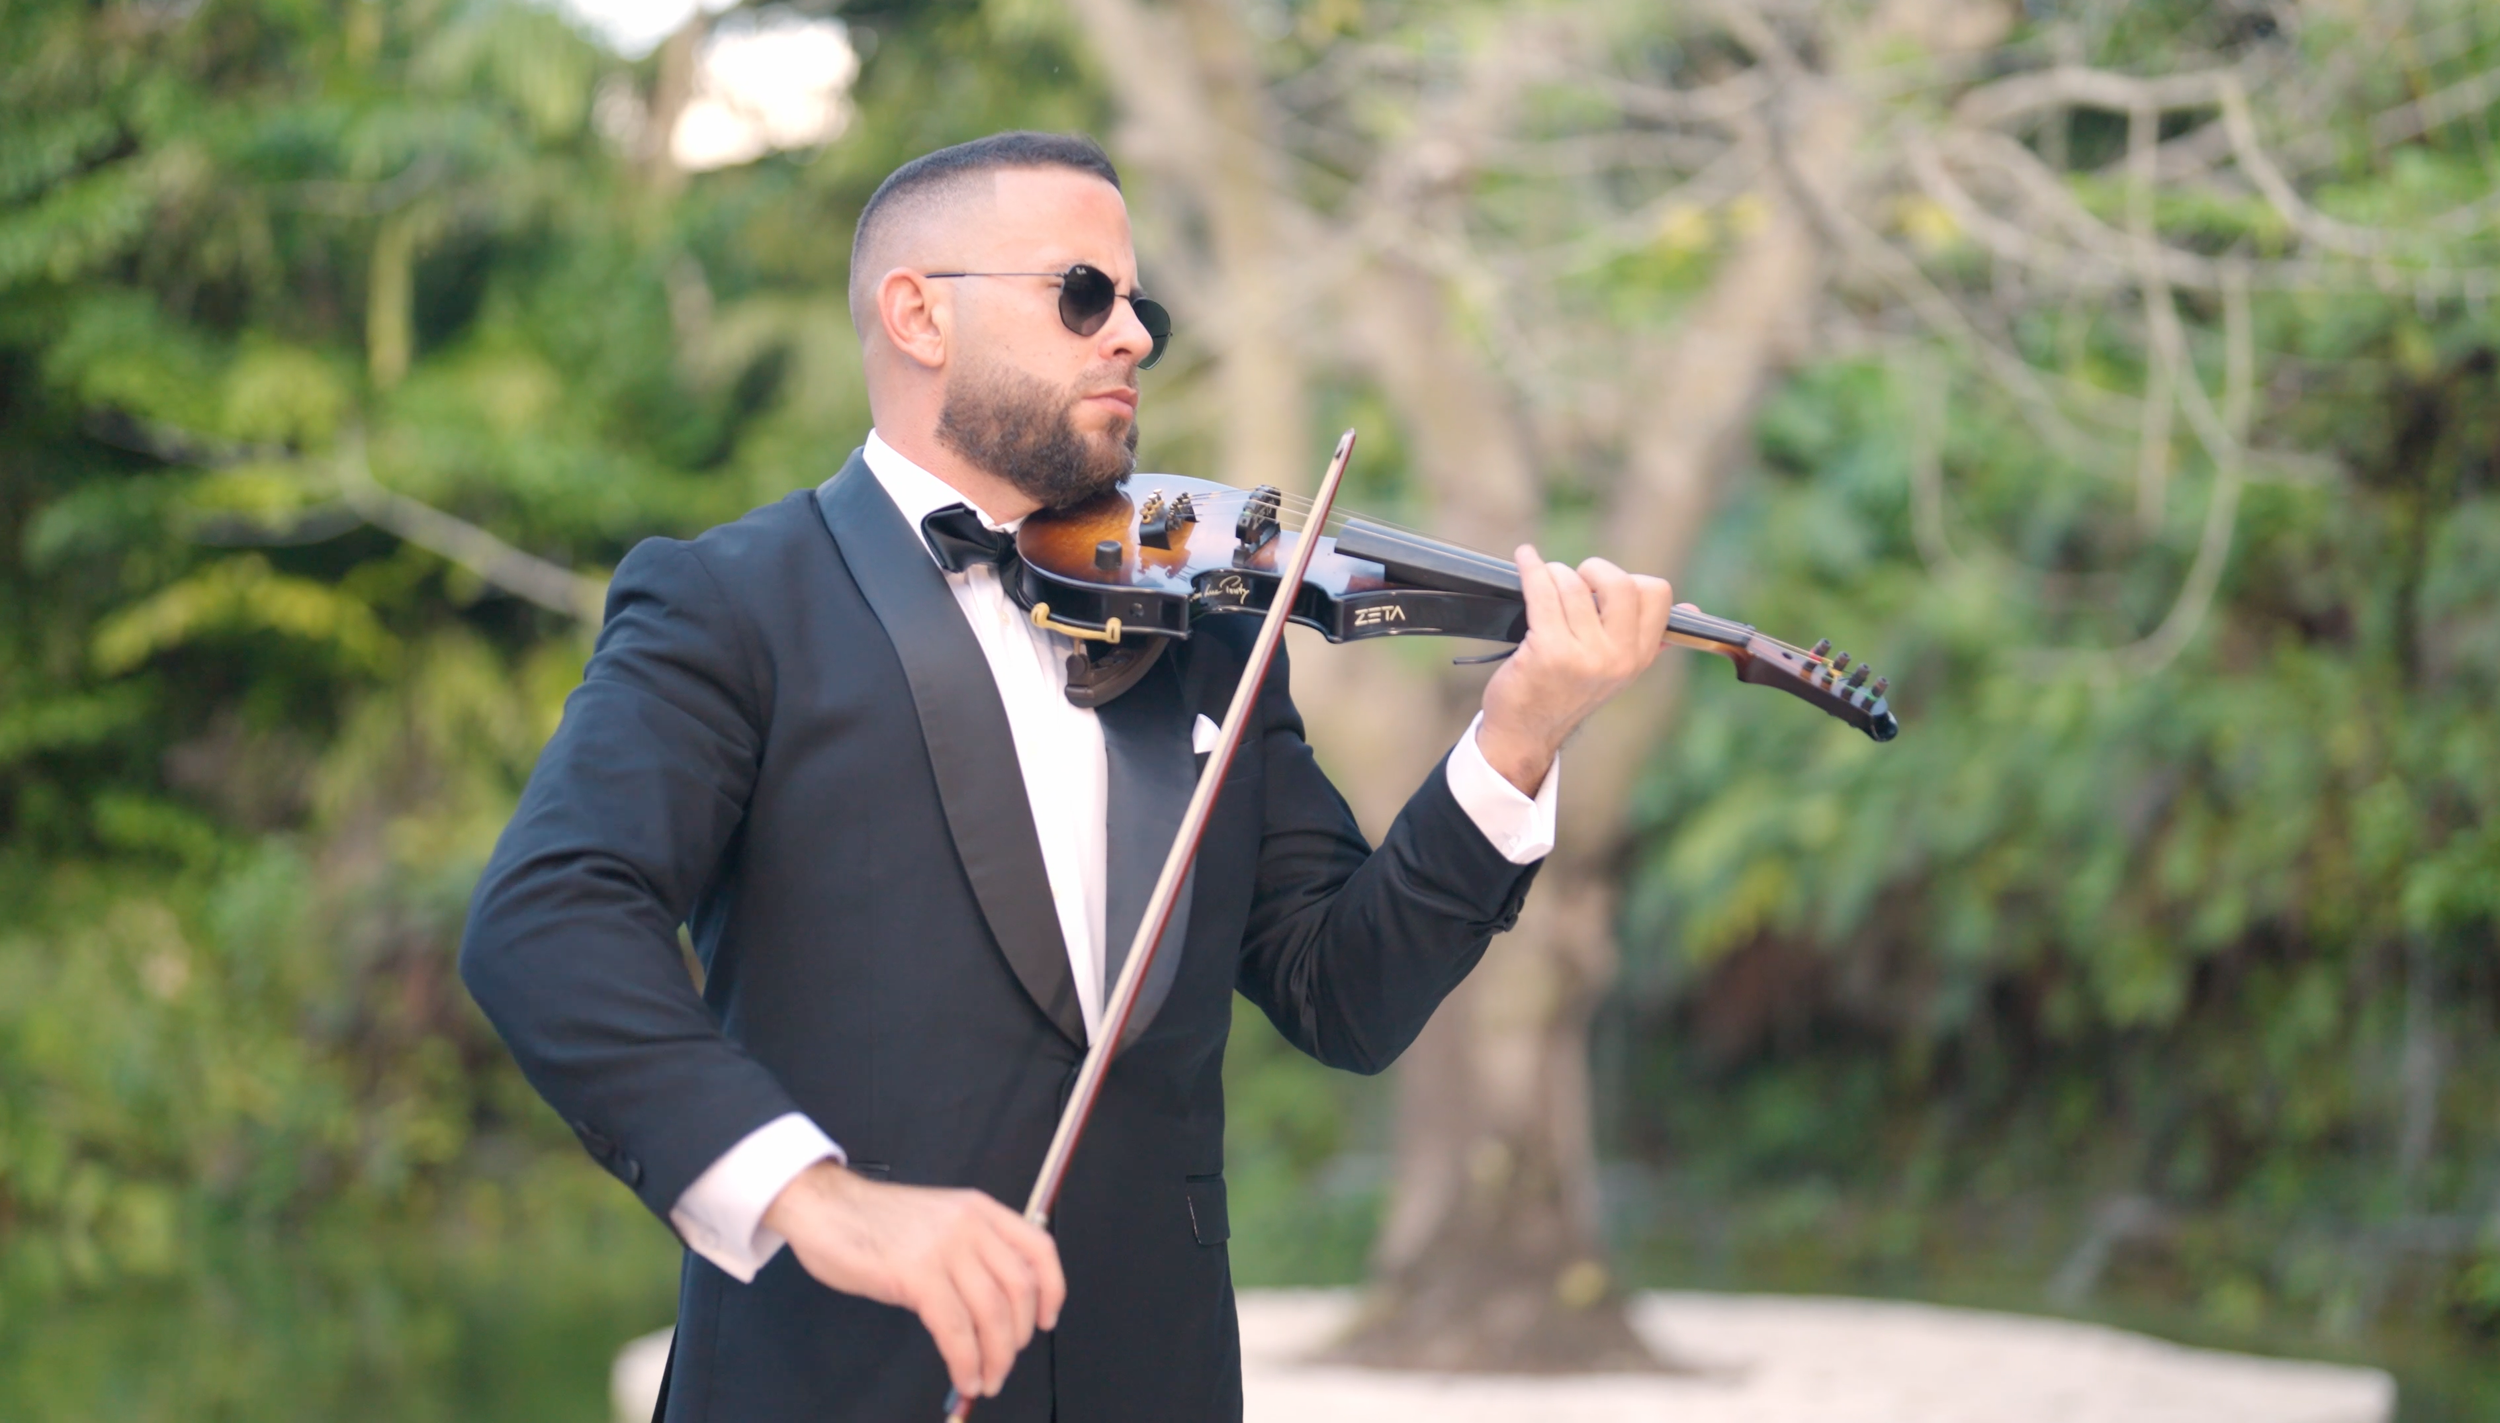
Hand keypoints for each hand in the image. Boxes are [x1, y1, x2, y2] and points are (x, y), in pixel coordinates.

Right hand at [762, 1160, 1065, 1400]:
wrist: (823, 1206)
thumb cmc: (874, 1222)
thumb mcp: (938, 1223)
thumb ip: (970, 1252)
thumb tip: (996, 1307)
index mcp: (980, 1210)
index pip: (1039, 1248)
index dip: (1052, 1290)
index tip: (1047, 1321)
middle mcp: (970, 1225)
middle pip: (1020, 1289)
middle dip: (1019, 1337)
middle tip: (1005, 1363)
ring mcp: (943, 1248)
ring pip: (991, 1313)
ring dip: (995, 1357)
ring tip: (986, 1379)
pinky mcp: (915, 1274)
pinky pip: (955, 1328)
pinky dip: (965, 1359)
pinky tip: (963, 1374)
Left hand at [1476, 546, 1674, 794]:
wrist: (1526, 733)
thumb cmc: (1564, 692)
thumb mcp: (1616, 671)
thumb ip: (1649, 640)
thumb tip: (1691, 611)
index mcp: (1639, 657)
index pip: (1657, 594)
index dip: (1629, 580)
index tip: (1603, 589)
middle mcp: (1618, 658)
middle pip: (1622, 584)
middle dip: (1595, 570)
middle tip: (1575, 580)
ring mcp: (1585, 656)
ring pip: (1574, 585)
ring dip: (1554, 572)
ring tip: (1543, 580)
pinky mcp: (1549, 652)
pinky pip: (1542, 592)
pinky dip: (1531, 567)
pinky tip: (1525, 557)